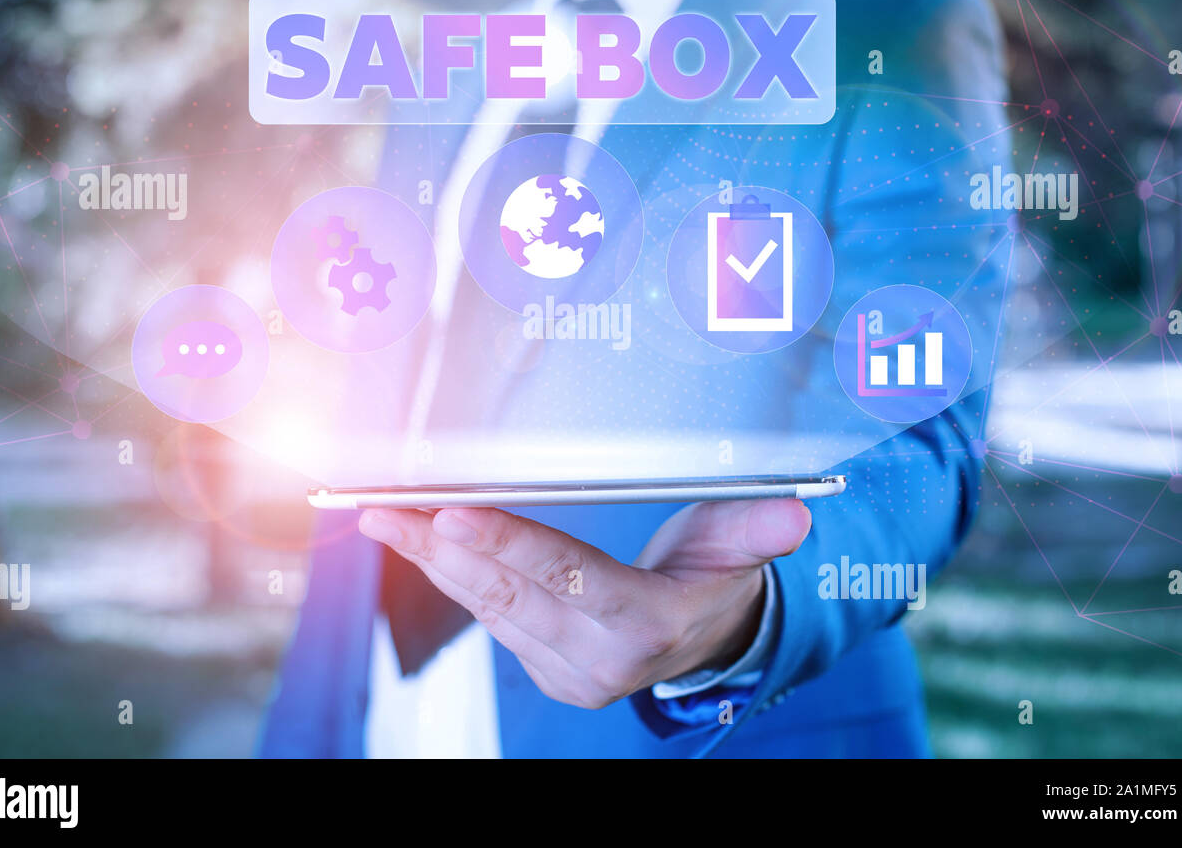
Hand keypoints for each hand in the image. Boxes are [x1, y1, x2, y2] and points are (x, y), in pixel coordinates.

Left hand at [359, 498, 811, 708]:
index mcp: (647, 624)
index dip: (510, 545)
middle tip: (389, 510)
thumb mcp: (740, 551)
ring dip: (434, 562)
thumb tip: (795, 516)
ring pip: (489, 609)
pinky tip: (419, 543)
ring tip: (386, 519)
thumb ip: (757, 532)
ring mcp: (567, 671)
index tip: (454, 514)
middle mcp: (600, 658)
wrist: (704, 639)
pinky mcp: (544, 669)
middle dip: (445, 551)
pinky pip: (491, 619)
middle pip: (512, 596)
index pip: (568, 579)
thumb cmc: (715, 580)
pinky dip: (453, 578)